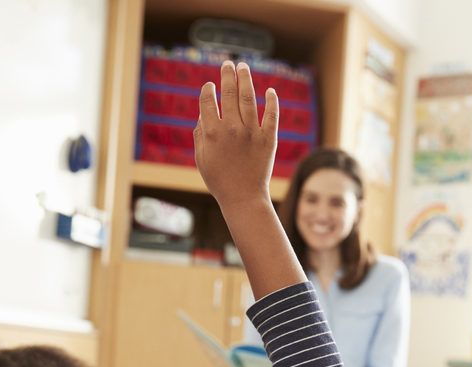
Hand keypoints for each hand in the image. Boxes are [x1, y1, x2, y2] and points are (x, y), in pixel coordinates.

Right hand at [194, 62, 278, 206]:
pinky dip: (271, 100)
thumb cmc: (219, 180)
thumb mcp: (201, 159)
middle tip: (228, 63)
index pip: (207, 100)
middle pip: (228, 92)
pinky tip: (270, 91)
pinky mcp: (269, 138)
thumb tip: (203, 114)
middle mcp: (232, 128)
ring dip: (245, 78)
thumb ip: (200, 134)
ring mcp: (252, 132)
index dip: (208, 90)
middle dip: (227, 74)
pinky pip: (271, 114)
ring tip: (243, 67)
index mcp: (212, 132)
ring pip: (248, 97)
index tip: (209, 86)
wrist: (243, 198)